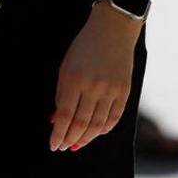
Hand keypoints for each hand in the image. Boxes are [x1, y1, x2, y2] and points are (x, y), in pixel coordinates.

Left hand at [50, 4, 139, 151]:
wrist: (113, 29)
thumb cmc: (84, 47)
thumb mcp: (66, 67)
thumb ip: (62, 95)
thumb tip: (57, 121)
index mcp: (74, 79)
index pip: (65, 116)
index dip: (58, 134)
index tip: (53, 145)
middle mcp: (93, 86)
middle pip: (81, 124)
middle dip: (70, 139)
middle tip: (64, 147)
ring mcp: (111, 89)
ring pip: (98, 125)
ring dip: (86, 138)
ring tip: (77, 144)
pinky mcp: (124, 90)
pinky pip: (114, 117)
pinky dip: (104, 129)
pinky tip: (96, 133)